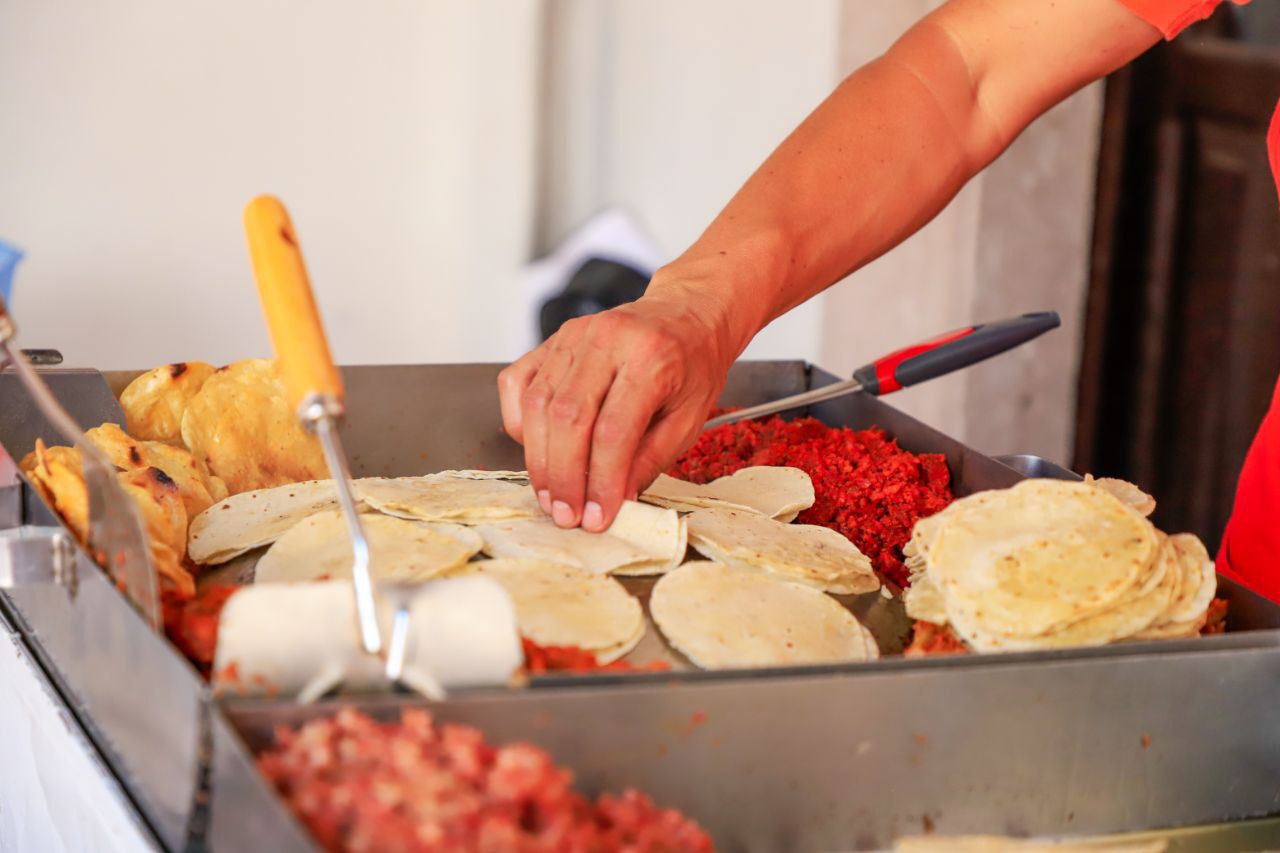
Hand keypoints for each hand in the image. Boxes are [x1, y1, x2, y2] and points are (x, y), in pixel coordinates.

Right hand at [498, 283, 737, 531]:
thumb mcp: (689, 418)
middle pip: (567, 419)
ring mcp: (573, 335)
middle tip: (566, 516)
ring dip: (539, 460)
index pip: (613, 430)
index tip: (596, 517)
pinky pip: (518, 384)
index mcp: (652, 357)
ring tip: (551, 497)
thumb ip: (650, 460)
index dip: (600, 480)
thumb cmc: (692, 365)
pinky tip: (538, 450)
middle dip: (563, 477)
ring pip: (538, 405)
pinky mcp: (552, 339)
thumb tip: (615, 501)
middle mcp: (607, 339)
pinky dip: (521, 423)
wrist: (688, 313)